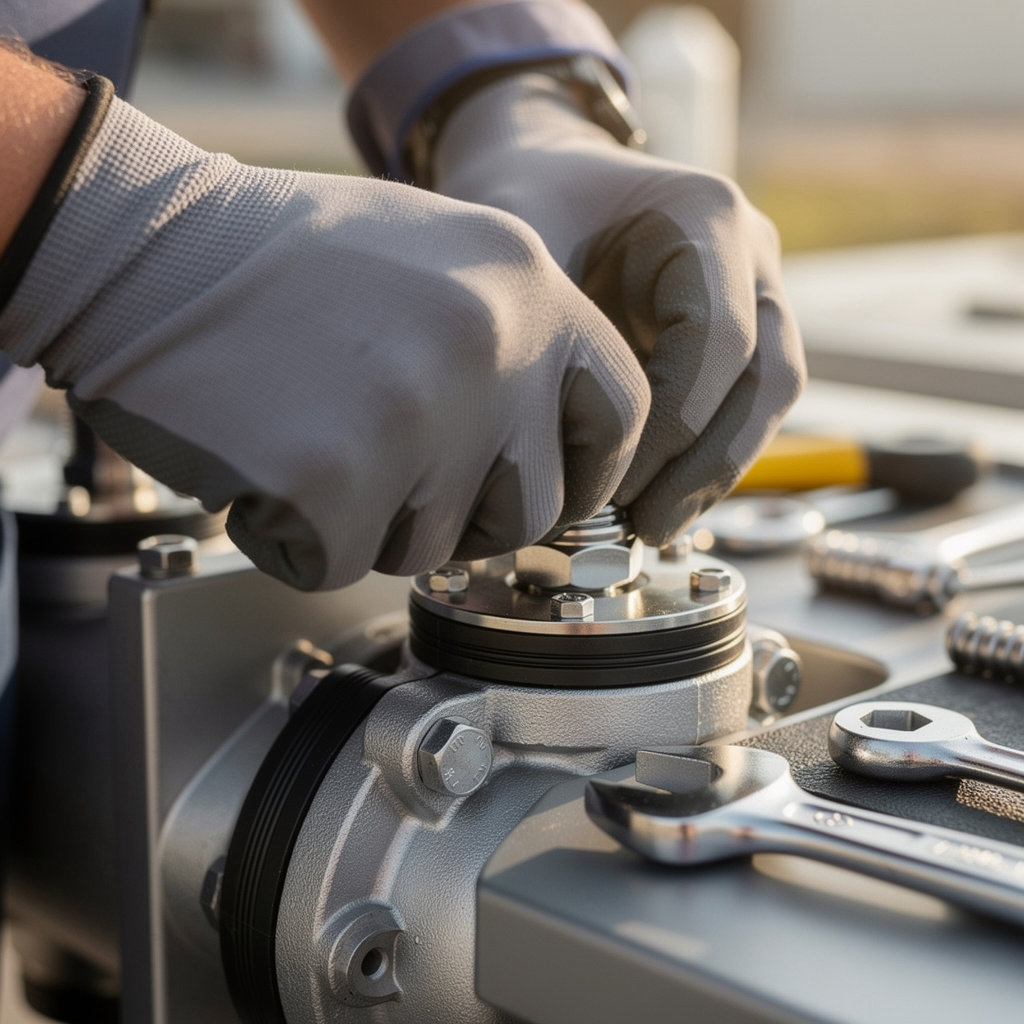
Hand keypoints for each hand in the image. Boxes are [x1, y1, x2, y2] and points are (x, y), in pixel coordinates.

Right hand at [0, 87, 648, 588]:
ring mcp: (420, 413)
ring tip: (317, 440)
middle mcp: (493, 344)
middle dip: (470, 516)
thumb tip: (547, 438)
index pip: (620, 411)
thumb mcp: (434, 256)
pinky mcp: (337, 479)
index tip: (550, 490)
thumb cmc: (283, 260)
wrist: (148, 249)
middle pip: (533, 507)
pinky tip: (268, 465)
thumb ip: (512, 340)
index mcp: (525, 284)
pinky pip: (349, 562)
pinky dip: (306, 536)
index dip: (588, 470)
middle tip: (397, 474)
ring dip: (380, 522)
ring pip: (438, 546)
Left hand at [434, 73, 805, 545]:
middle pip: (767, 376)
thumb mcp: (526, 246)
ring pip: (767, 399)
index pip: (720, 339)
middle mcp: (751, 253)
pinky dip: (705, 458)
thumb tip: (557, 458)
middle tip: (644, 526)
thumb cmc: (530, 197)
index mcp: (707, 215)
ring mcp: (754, 291)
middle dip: (706, 463)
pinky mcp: (739, 330)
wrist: (544, 168)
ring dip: (714, 471)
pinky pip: (743, 405)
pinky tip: (657, 502)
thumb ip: (554, 334)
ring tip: (652, 527)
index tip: (612, 479)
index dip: (674, 424)